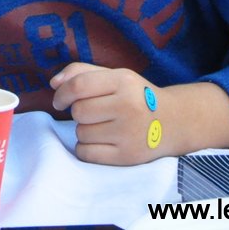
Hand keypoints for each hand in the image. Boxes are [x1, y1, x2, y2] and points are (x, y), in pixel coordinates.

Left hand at [50, 64, 228, 165]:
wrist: (174, 122)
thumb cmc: (136, 96)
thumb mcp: (115, 76)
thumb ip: (82, 73)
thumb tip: (54, 84)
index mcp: (124, 81)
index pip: (79, 85)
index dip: (62, 94)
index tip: (59, 100)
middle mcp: (128, 107)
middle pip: (78, 111)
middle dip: (78, 112)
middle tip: (94, 113)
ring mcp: (129, 134)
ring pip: (81, 133)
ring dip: (84, 130)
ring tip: (104, 127)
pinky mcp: (127, 157)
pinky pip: (86, 153)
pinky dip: (86, 148)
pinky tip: (102, 141)